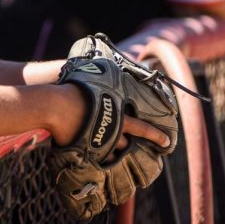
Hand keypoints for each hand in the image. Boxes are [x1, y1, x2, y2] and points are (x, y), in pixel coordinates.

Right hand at [52, 84, 170, 151]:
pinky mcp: (87, 152)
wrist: (57, 106)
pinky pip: (96, 159)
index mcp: (119, 117)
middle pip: (128, 144)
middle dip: (134, 148)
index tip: (167, 143)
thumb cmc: (76, 90)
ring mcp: (101, 145)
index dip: (156, 136)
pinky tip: (96, 158)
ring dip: (115, 153)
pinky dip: (99, 158)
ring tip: (116, 155)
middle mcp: (113, 133)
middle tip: (143, 153)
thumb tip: (117, 65)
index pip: (142, 128)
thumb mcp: (98, 80)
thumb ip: (109, 80)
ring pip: (113, 153)